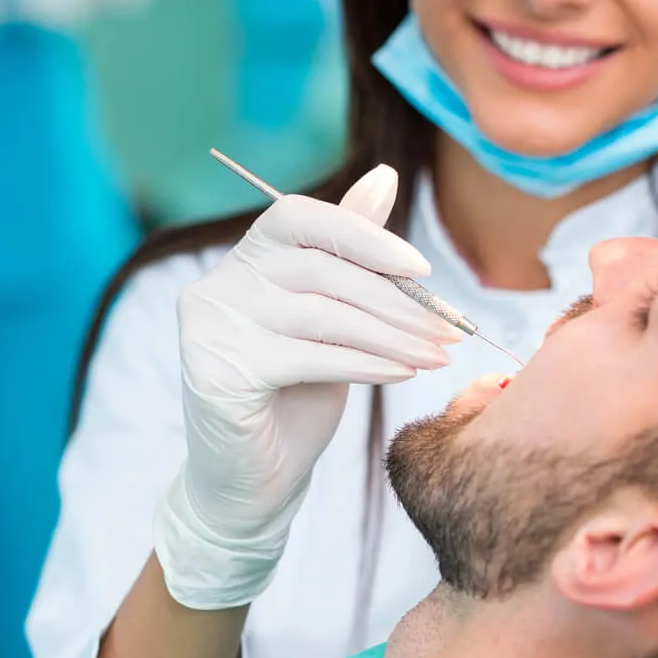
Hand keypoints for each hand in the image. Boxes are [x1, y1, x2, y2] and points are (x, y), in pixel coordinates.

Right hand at [155, 166, 457, 609]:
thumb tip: (384, 175)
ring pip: (322, 314)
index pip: (300, 216)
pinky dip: (367, 363)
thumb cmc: (297, 394)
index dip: (363, 234)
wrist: (252, 482)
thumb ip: (351, 252)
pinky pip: (310, 356)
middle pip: (320, 270)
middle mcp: (216, 285)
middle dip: (395, 300)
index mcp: (241, 258)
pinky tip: (403, 373)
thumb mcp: (332, 316)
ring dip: (392, 335)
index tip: (421, 266)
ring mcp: (209, 328)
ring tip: (437, 354)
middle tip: (448, 327)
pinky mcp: (217, 372)